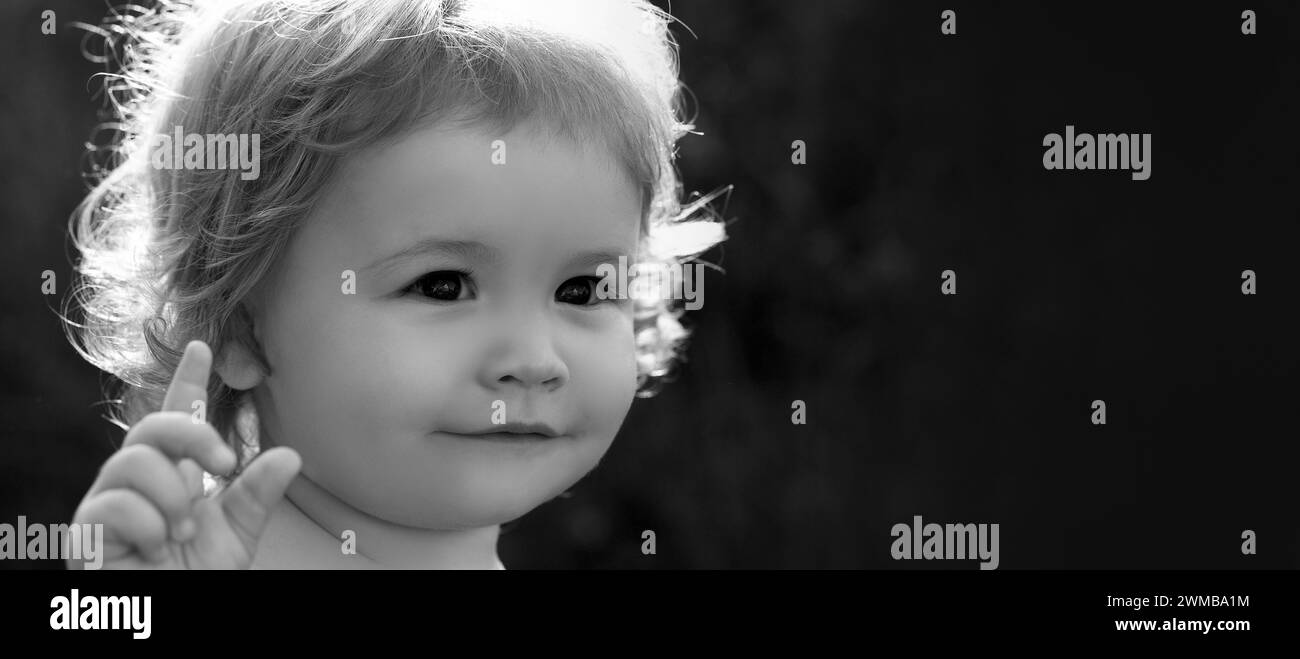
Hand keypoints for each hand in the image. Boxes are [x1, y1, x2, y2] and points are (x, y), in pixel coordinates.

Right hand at [69, 340, 300, 568]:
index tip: (202, 346)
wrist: (168, 624)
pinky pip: (115, 503)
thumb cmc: (195, 582)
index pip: (176, 420)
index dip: (187, 382)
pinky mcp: (85, 533)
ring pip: (133, 460)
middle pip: (154, 426)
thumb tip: (291, 455)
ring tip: (181, 533)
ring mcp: (107, 505)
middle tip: (226, 464)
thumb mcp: (236, 536)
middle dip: (195, 435)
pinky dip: (148, 526)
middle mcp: (136, 484)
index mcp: (174, 477)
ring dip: (172, 496)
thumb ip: (257, 497)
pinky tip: (155, 550)